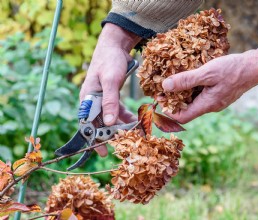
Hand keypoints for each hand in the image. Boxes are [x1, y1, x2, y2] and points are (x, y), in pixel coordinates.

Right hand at [80, 23, 140, 155]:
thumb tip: (108, 123)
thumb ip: (110, 101)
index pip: (88, 124)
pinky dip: (125, 116)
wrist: (115, 47)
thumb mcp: (110, 81)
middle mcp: (93, 102)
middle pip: (100, 124)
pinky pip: (117, 111)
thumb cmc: (109, 61)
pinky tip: (134, 121)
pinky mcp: (112, 96)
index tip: (103, 152)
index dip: (95, 139)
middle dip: (110, 135)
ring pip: (110, 119)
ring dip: (120, 127)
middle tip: (122, 144)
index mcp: (87, 99)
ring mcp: (102, 100)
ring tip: (131, 134)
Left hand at [161, 46, 257, 123]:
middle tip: (163, 86)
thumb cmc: (233, 69)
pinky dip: (193, 87)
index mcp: (207, 105)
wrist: (256, 66)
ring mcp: (216, 100)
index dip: (168, 111)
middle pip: (187, 109)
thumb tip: (165, 87)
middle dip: (173, 99)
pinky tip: (189, 76)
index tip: (158, 98)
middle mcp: (211, 106)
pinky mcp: (219, 93)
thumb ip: (186, 80)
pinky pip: (202, 94)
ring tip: (174, 78)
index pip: (182, 117)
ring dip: (183, 92)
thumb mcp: (207, 73)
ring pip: (194, 100)